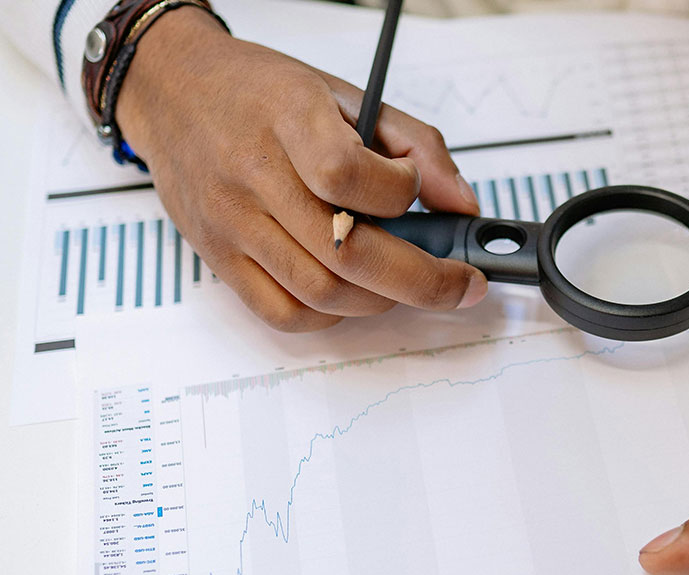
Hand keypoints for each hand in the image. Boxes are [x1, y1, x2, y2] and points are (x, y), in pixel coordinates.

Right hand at [115, 8, 485, 331]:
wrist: (173, 90)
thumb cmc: (261, 92)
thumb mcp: (347, 93)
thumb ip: (418, 144)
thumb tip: (462, 205)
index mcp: (289, 118)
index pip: (347, 176)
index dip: (398, 194)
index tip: (413, 188)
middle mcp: (254, 174)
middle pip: (347, 253)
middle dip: (422, 281)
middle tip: (460, 284)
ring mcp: (232, 222)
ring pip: (321, 292)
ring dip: (381, 300)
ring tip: (404, 281)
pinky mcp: (218, 257)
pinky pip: (282, 313)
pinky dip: (331, 315)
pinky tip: (352, 292)